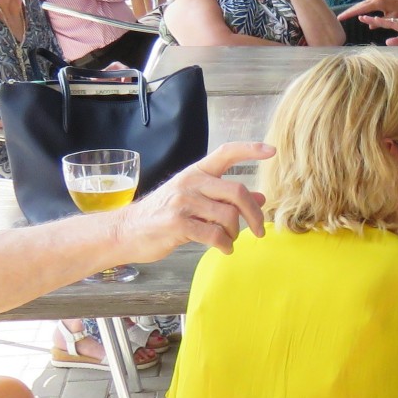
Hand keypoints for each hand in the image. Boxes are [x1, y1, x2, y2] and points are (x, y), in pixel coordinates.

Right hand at [113, 142, 273, 258]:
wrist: (126, 231)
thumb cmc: (163, 215)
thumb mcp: (195, 200)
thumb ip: (224, 198)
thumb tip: (261, 198)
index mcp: (196, 172)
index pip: (226, 153)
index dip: (250, 149)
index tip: (271, 151)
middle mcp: (190, 182)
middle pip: (237, 192)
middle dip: (254, 214)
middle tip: (259, 230)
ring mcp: (183, 202)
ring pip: (228, 216)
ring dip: (235, 233)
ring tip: (229, 240)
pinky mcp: (177, 224)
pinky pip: (214, 235)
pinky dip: (224, 244)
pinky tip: (222, 248)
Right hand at [341, 0, 397, 23]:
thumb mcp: (392, 17)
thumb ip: (381, 22)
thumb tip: (369, 26)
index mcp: (376, 3)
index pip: (360, 9)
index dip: (350, 14)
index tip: (341, 18)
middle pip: (357, 6)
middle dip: (347, 12)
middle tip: (338, 18)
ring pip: (360, 5)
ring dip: (351, 10)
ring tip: (342, 16)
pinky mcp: (374, 0)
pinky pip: (363, 5)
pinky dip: (357, 9)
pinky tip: (352, 14)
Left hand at [360, 12, 397, 47]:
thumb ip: (397, 41)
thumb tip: (387, 42)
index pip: (384, 23)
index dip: (375, 22)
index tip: (365, 20)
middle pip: (382, 20)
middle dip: (370, 19)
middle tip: (359, 17)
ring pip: (384, 21)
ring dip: (373, 19)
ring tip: (362, 17)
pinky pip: (391, 23)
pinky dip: (382, 21)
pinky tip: (375, 19)